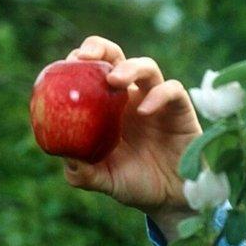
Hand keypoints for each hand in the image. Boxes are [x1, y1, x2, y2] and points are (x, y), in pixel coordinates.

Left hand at [61, 36, 200, 232]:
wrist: (168, 198)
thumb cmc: (131, 184)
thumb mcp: (102, 180)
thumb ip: (82, 173)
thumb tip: (66, 158)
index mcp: (104, 107)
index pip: (89, 72)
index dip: (77, 62)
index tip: (65, 66)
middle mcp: (129, 97)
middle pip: (115, 57)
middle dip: (100, 48)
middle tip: (86, 57)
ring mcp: (155, 100)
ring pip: (146, 66)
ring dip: (129, 67)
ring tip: (115, 80)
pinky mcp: (179, 109)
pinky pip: (172, 90)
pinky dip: (159, 95)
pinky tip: (144, 110)